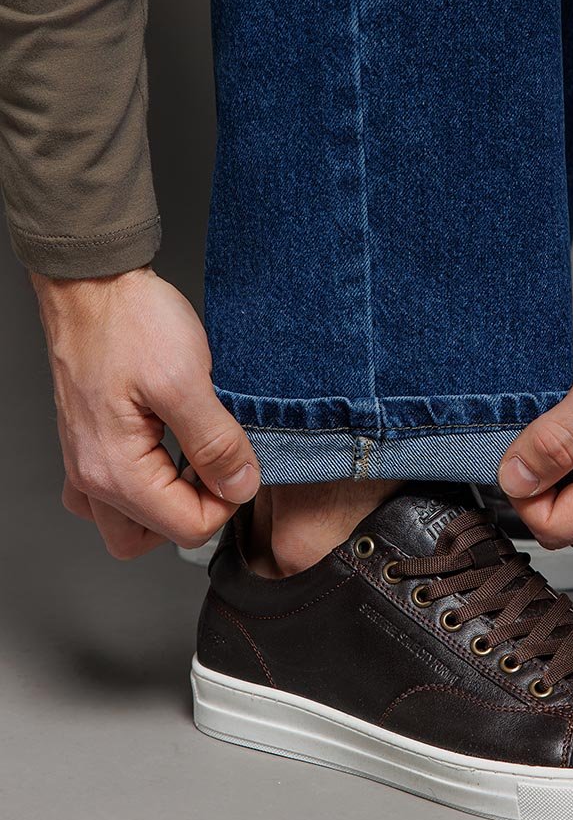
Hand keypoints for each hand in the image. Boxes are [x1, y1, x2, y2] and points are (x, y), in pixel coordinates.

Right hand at [32, 266, 259, 558]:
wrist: (93, 283)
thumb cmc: (129, 321)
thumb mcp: (186, 381)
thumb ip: (215, 443)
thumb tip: (240, 486)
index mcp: (115, 470)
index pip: (188, 528)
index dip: (228, 499)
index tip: (241, 460)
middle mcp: (91, 475)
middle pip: (155, 536)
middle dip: (197, 510)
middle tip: (220, 466)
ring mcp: (86, 461)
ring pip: (130, 522)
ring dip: (169, 503)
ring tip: (196, 459)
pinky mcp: (90, 443)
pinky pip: (113, 492)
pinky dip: (145, 485)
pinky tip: (169, 450)